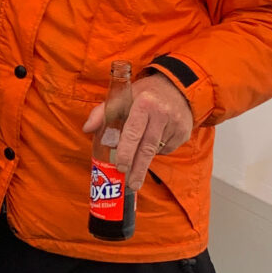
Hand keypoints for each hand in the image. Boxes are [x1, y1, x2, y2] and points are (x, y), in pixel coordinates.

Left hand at [82, 71, 192, 194]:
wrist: (176, 87)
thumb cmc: (143, 95)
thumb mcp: (122, 97)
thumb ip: (102, 113)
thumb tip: (87, 129)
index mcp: (144, 104)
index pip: (133, 133)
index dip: (126, 153)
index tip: (120, 168)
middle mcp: (162, 114)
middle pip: (147, 149)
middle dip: (137, 170)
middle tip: (130, 185)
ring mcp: (176, 124)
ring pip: (157, 150)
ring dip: (145, 158)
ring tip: (138, 161)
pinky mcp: (184, 132)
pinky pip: (167, 149)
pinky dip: (158, 150)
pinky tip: (155, 141)